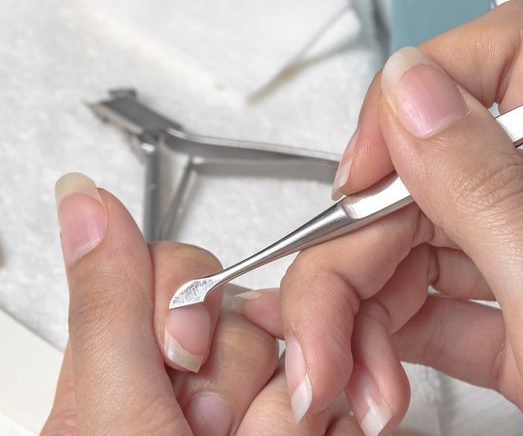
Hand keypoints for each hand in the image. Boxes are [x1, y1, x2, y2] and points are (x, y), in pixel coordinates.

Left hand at [41, 173, 361, 434]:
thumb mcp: (115, 421)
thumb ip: (110, 310)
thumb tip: (83, 203)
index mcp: (127, 377)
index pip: (176, 276)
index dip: (188, 307)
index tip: (181, 357)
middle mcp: (194, 390)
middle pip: (248, 318)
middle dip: (239, 379)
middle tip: (217, 432)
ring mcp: (258, 412)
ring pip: (304, 357)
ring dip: (294, 415)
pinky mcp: (313, 427)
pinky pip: (345, 397)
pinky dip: (335, 426)